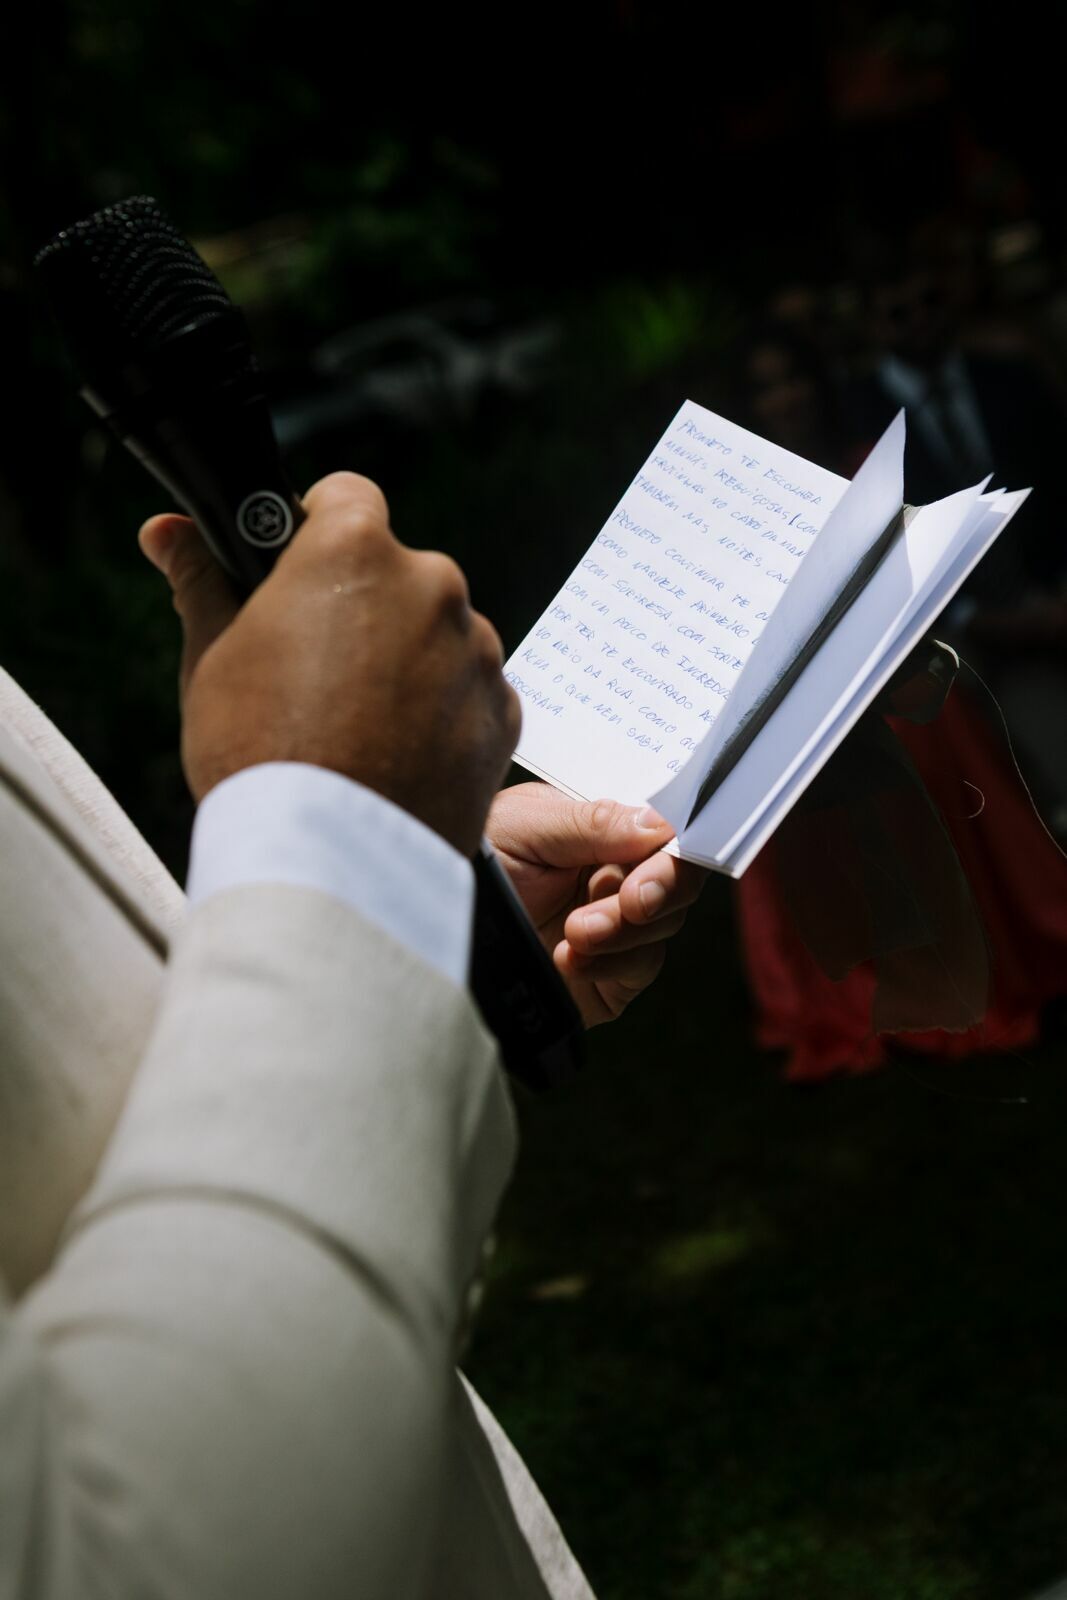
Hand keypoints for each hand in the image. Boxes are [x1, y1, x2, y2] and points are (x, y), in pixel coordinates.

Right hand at [139, 473, 519, 856]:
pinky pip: (468, 692)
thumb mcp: (212, 658)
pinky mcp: (504, 711)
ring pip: (437, 634)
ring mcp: (477, 650)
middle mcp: (432, 586)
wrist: (334, 860)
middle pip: (397, 573)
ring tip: (357, 727)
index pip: (346, 497)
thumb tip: (168, 533)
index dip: (315, 528)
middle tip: (315, 671)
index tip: (296, 572)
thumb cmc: (260, 752)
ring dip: (407, 660)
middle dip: (363, 606)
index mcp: (356, 551)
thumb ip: (204, 581)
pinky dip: (441, 711)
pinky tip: (396, 755)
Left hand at [487, 783, 704, 1025]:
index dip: (676, 840)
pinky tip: (569, 958)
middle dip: (662, 886)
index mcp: (600, 826)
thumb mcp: (523, 827)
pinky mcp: (612, 974)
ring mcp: (616, 923)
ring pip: (663, 923)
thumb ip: (592, 823)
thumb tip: (661, 823)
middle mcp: (614, 871)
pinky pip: (641, 965)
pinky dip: (611, 963)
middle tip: (631, 899)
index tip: (663, 849)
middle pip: (678, 875)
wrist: (431, 937)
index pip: (663, 826)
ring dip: (624, 929)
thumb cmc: (471, 863)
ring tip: (574, 932)